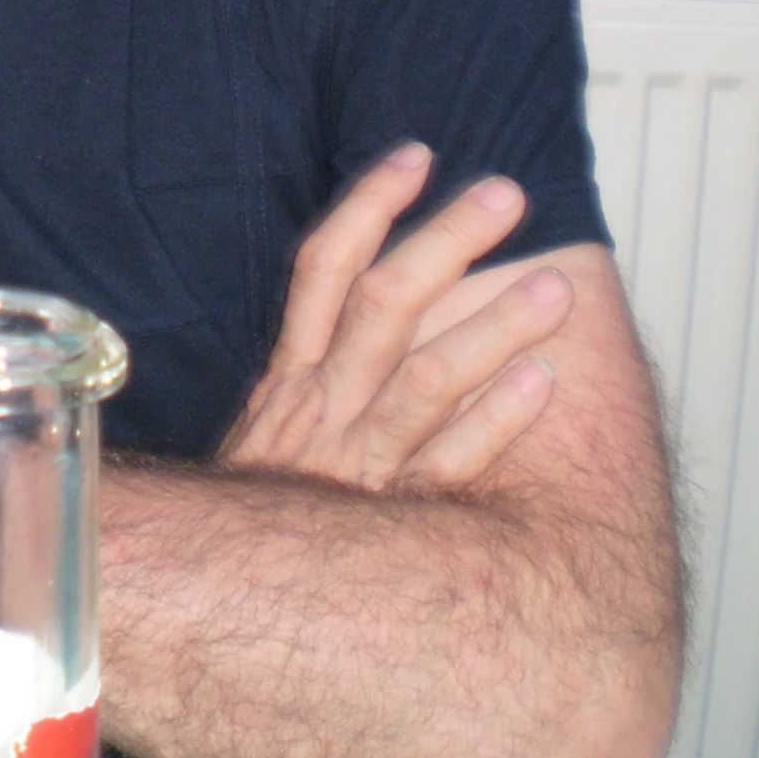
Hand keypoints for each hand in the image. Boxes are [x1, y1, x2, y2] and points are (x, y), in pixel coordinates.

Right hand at [219, 144, 573, 492]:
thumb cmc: (248, 517)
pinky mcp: (388, 518)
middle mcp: (320, 406)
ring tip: (555, 287)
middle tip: (506, 195)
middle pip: (385, 301)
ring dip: (495, 326)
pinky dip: (496, 421)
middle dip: (447, 239)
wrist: (203, 602)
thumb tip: (346, 307)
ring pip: (428, 377)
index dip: (370, 204)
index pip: (324, 266)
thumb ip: (302, 375)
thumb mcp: (260, 433)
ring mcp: (354, 461)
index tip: (416, 155)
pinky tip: (542, 383)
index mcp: (287, 377)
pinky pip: (449, 463)